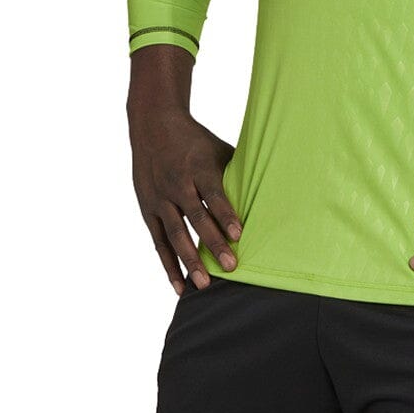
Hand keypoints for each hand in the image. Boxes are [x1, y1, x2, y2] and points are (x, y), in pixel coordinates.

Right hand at [129, 108, 242, 294]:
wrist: (154, 127)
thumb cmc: (196, 141)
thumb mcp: (218, 150)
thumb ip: (235, 174)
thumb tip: (265, 195)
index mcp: (198, 168)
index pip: (214, 194)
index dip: (226, 215)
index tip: (239, 234)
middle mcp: (177, 185)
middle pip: (196, 219)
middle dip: (213, 244)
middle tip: (230, 266)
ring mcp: (160, 199)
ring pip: (175, 235)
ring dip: (190, 261)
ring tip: (204, 284)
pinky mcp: (148, 210)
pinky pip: (159, 242)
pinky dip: (169, 265)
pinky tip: (180, 285)